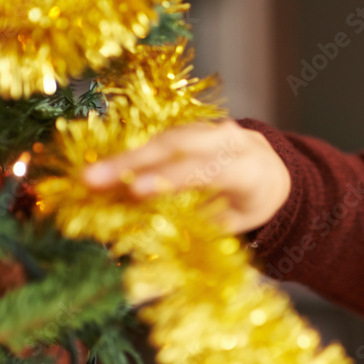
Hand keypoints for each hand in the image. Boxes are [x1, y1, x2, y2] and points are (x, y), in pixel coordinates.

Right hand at [82, 119, 290, 234]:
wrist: (272, 170)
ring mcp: (211, 128)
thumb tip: (157, 236)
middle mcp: (230, 140)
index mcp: (248, 168)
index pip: (207, 170)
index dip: (170, 178)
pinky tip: (106, 167)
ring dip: (125, 157)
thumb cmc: (252, 203)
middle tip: (92, 180)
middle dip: (133, 162)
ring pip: (165, 138)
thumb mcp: (238, 222)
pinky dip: (134, 153)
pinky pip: (161, 137)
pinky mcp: (193, 127)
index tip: (136, 191)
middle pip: (178, 146)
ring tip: (91, 176)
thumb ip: (202, 224)